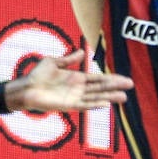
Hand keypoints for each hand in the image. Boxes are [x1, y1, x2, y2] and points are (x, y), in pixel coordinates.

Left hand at [7, 50, 131, 111]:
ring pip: (96, 97)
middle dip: (115, 87)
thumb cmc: (37, 75)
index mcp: (77, 78)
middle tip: (131, 86)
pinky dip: (95, 104)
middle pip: (101, 88)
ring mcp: (74, 97)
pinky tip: (105, 103)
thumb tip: (83, 53)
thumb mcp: (54, 62)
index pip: (98, 78)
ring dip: (110, 97)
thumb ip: (69, 58)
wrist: (26, 87)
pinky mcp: (68, 105)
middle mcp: (78, 89)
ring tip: (124, 97)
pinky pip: (84, 105)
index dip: (112, 78)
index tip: (124, 79)